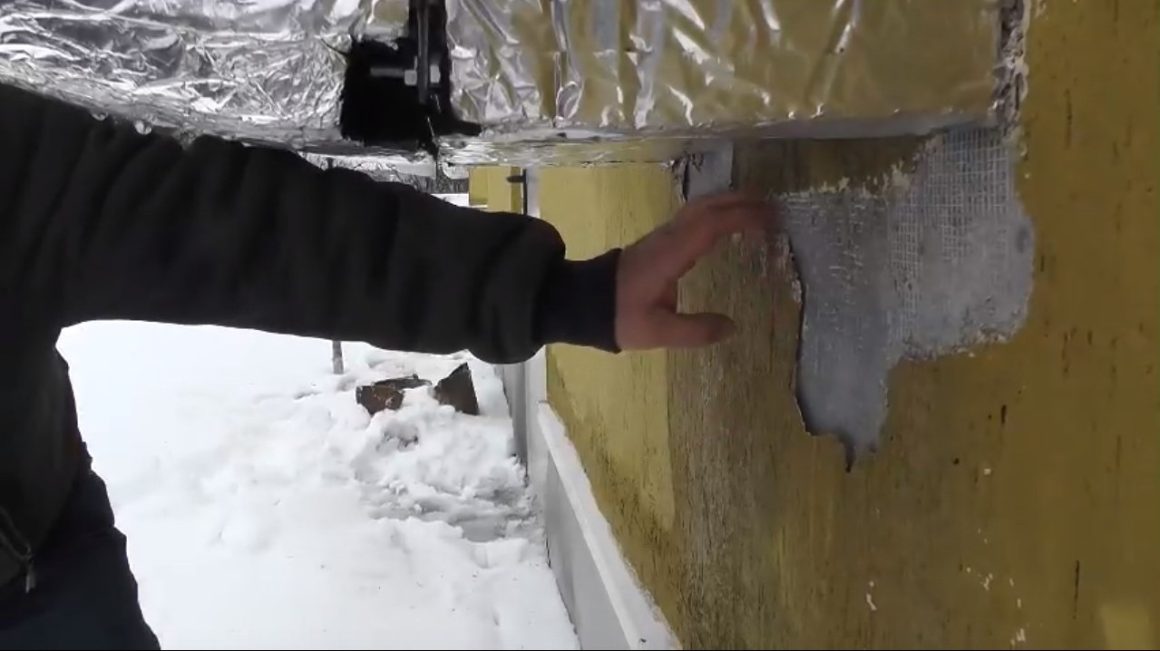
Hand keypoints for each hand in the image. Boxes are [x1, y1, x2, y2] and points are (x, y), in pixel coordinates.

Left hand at [614, 191, 773, 350]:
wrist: (580, 302)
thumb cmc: (619, 316)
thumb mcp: (658, 331)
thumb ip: (696, 330)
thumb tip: (733, 327)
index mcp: (670, 254)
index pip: (710, 225)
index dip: (742, 218)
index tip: (771, 220)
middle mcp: (667, 238)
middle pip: (706, 207)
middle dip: (741, 202)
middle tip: (773, 208)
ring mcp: (661, 237)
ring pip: (698, 208)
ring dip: (728, 204)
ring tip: (757, 210)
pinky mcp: (657, 242)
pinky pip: (691, 218)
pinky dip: (715, 215)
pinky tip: (726, 226)